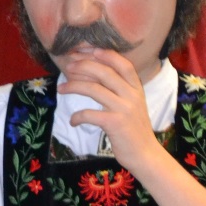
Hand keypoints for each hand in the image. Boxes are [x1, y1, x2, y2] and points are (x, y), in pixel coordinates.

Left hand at [59, 47, 160, 175]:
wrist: (145, 154)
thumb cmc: (132, 129)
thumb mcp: (131, 104)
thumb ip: (118, 89)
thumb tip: (92, 73)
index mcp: (136, 88)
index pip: (122, 63)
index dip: (104, 54)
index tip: (86, 51)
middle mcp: (132, 95)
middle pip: (104, 72)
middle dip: (83, 66)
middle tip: (67, 66)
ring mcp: (124, 109)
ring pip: (94, 89)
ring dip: (73, 86)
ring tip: (61, 89)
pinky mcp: (115, 124)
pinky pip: (89, 114)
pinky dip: (77, 116)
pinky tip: (73, 121)